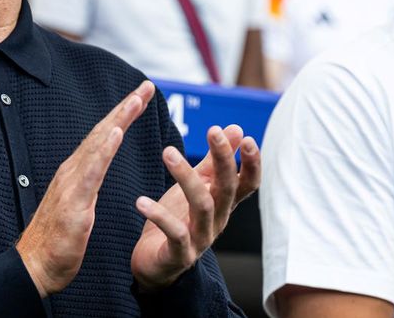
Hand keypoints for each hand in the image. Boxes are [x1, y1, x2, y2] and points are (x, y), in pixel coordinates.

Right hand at [15, 81, 155, 295]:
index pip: (103, 137)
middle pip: (102, 132)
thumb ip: (87, 184)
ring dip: (118, 119)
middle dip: (125, 108)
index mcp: (76, 173)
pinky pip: (91, 172)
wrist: (34, 268)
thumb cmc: (57, 241)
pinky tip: (116, 133)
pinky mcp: (73, 202)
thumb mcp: (79, 206)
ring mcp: (71, 185)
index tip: (141, 95)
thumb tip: (97, 168)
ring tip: (136, 100)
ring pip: (98, 145)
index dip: (122, 115)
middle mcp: (72, 171)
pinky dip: (104, 150)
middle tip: (146, 86)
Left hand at [130, 124, 260, 290]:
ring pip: (202, 205)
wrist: (156, 263)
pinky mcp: (180, 254)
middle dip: (224, 159)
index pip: (248, 183)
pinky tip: (141, 200)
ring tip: (168, 152)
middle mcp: (218, 221)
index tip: (247, 137)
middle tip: (212, 131)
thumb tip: (237, 129)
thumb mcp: (197, 186)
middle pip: (227, 188)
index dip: (252, 163)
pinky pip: (174, 233)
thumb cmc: (178, 219)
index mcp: (224, 204)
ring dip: (186, 177)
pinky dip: (159, 215)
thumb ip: (215, 161)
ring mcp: (201, 239)